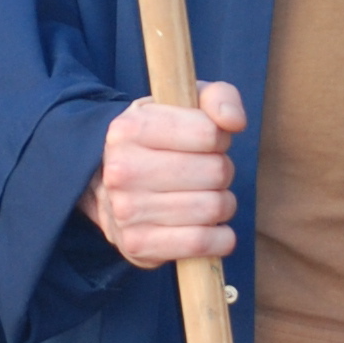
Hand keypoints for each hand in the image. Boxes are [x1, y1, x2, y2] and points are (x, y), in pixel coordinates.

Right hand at [77, 83, 246, 267]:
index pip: (208, 133)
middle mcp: (122, 169)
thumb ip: (218, 97)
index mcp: (130, 128)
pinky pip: (201, 243)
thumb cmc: (159, 141)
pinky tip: (211, 229)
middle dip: (221, 172)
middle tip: (206, 172)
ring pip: (213, 208)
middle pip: (215, 172)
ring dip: (222, 205)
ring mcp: (126, 210)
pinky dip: (219, 239)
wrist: (109, 186)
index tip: (208, 141)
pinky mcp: (137, 244)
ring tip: (204, 197)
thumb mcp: (182, 105)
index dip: (219, 137)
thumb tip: (234, 122)